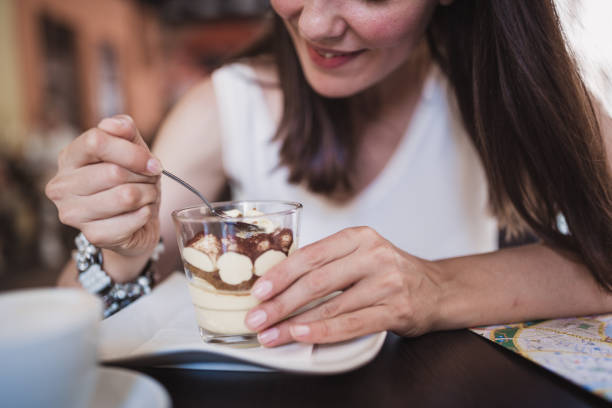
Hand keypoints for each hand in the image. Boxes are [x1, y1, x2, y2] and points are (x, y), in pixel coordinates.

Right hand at [46, 115, 161, 260]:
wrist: (136, 222)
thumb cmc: (132, 181)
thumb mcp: (132, 150)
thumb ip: (125, 131)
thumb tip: (115, 124)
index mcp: (68, 158)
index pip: (96, 141)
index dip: (132, 151)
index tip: (152, 162)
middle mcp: (61, 186)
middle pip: (114, 172)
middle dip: (143, 177)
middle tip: (149, 182)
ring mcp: (72, 214)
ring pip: (126, 197)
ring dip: (148, 195)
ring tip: (146, 196)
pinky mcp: (93, 236)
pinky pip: (133, 220)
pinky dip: (146, 215)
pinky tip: (141, 214)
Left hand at [244, 226, 443, 346]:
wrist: (437, 289)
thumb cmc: (389, 272)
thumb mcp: (361, 254)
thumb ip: (328, 262)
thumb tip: (278, 281)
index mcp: (359, 237)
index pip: (311, 255)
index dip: (280, 274)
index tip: (258, 291)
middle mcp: (373, 256)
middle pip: (316, 281)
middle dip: (280, 302)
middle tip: (257, 318)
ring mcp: (387, 283)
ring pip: (331, 305)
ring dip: (294, 323)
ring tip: (271, 334)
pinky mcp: (396, 310)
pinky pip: (351, 324)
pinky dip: (322, 331)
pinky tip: (301, 335)